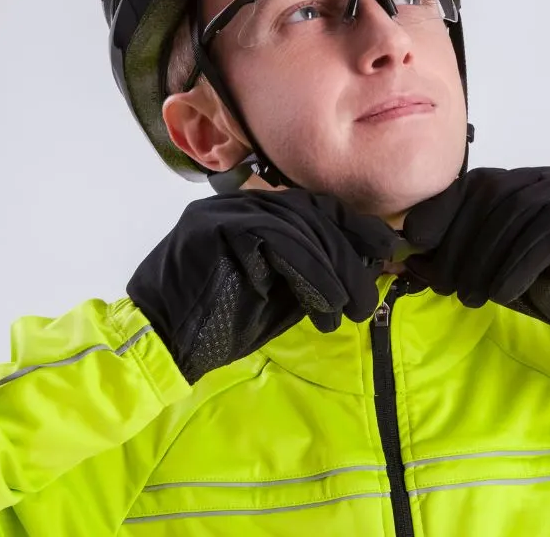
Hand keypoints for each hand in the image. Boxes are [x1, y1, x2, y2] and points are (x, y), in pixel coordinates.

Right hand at [127, 189, 400, 382]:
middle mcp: (240, 204)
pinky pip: (277, 241)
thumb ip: (316, 272)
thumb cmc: (222, 324)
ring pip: (299, 225)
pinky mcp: (215, 228)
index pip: (315, 207)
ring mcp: (225, 212)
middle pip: (313, 212)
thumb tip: (369, 263)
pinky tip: (323, 305)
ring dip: (333, 271)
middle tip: (365, 301)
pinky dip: (309, 274)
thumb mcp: (282, 293)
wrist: (162, 344)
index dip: (355, 227)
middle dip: (349, 256)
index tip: (387, 252)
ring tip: (347, 311)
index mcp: (256, 213)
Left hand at [402, 167, 549, 345]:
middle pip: (491, 196)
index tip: (416, 243)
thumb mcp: (503, 272)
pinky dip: (519, 264)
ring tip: (473, 297)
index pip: (476, 184)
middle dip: (460, 243)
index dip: (443, 211)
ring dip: (486, 259)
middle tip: (446, 286)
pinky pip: (549, 232)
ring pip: (517, 212)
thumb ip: (466, 261)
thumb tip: (411, 260)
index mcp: (528, 184)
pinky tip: (504, 293)